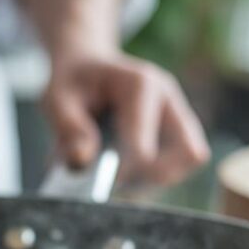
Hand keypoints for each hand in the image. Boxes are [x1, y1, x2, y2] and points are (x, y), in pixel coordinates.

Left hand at [43, 52, 209, 185]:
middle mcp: (167, 97)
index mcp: (140, 85)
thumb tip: (82, 161)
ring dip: (159, 178)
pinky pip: (184, 159)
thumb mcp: (58, 98)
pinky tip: (130, 176)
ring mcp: (177, 111)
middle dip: (155, 177)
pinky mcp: (178, 126)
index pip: (146, 142)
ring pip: (191, 157)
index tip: (106, 182)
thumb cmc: (73, 81)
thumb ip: (69, 129)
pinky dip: (160, 175)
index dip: (127, 170)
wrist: (88, 63)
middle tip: (119, 184)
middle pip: (188, 151)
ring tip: (122, 181)